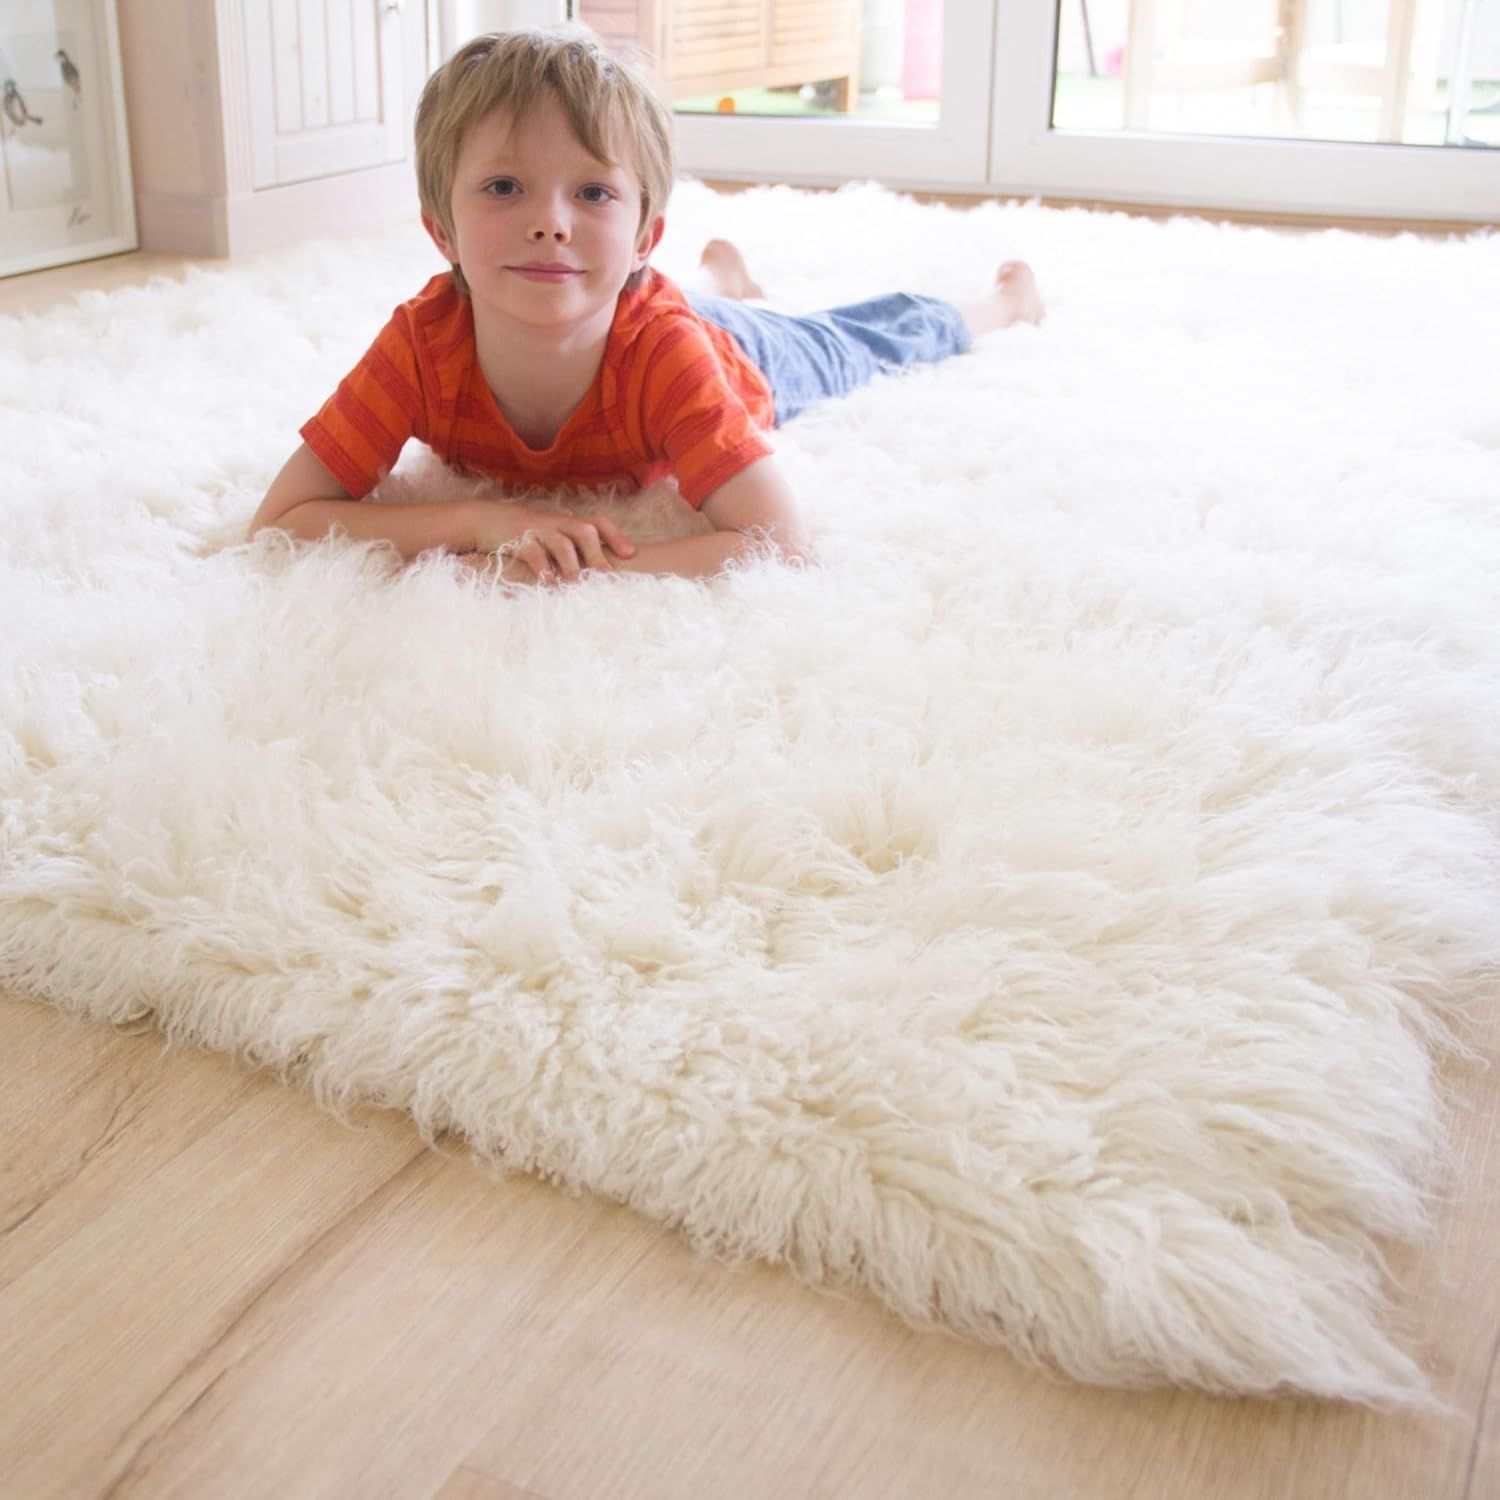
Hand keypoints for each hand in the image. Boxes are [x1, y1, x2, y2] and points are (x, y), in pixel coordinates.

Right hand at [484, 508, 636, 585]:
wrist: (484, 520)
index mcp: (567, 523)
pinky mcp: (517, 540)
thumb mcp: (550, 537)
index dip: (615, 536)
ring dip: (572, 565)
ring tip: (578, 585)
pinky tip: (548, 585)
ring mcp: (537, 531)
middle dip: (598, 554)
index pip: (597, 523)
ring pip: (561, 543)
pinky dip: (542, 570)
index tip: (630, 554)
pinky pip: (533, 553)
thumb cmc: (525, 535)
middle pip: (584, 531)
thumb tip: (599, 573)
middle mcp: (556, 524)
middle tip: (608, 577)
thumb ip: (572, 550)